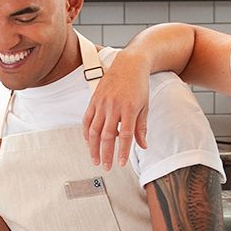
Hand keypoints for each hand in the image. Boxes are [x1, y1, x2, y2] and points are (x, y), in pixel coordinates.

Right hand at [84, 53, 152, 170]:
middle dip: (106, 154)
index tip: (121, 163)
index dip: (123, 151)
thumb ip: (141, 127)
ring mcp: (101, 103)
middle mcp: (113, 106)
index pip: (125, 135)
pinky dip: (86, 132)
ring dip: (93, 147)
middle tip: (106, 167)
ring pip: (94, 130)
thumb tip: (143, 146)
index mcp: (129, 109)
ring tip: (95, 159)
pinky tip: (88, 142)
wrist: (129, 64)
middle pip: (107, 136)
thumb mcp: (144, 106)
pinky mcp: (94, 100)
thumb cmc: (138, 85)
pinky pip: (87, 119)